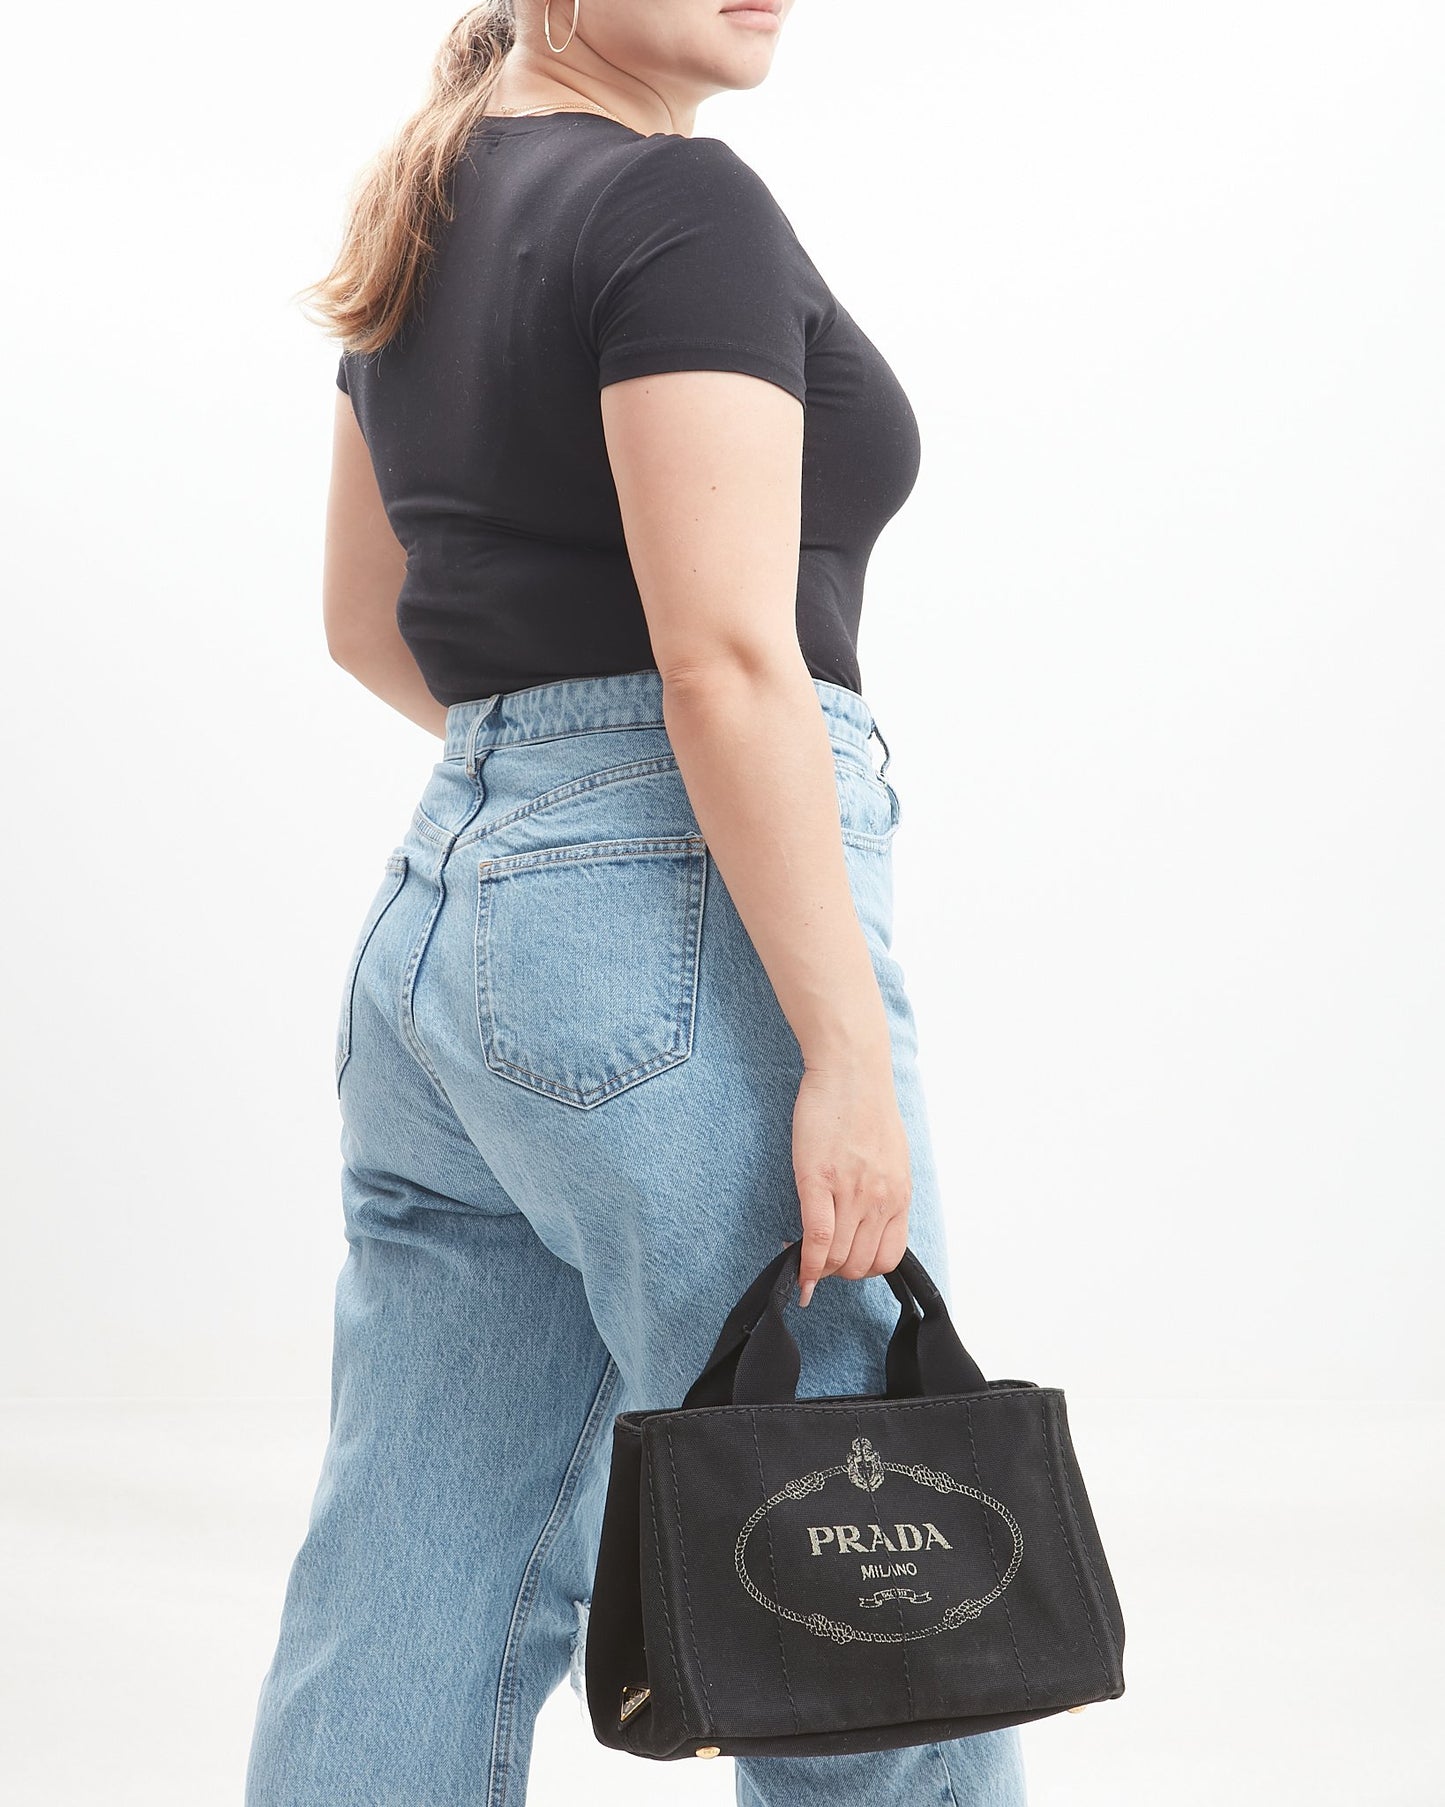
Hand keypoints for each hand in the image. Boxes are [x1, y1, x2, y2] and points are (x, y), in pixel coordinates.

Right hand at [790, 1060, 911, 1306]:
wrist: (851, 1071)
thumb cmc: (866, 1107)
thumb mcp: (890, 1158)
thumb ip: (881, 1191)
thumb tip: (867, 1219)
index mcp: (899, 1195)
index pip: (887, 1258)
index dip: (861, 1269)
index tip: (841, 1262)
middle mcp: (881, 1199)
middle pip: (860, 1263)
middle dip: (836, 1272)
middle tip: (817, 1260)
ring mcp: (852, 1192)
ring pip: (837, 1256)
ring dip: (818, 1268)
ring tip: (804, 1257)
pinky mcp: (820, 1180)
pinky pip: (817, 1236)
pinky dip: (806, 1262)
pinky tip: (796, 1266)